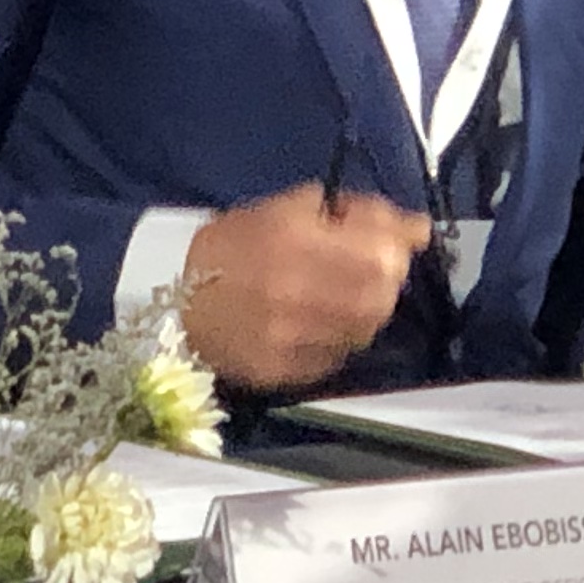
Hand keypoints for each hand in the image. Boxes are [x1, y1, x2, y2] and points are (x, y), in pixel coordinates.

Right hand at [176, 187, 431, 392]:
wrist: (172, 304)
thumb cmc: (227, 248)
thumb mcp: (277, 210)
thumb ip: (340, 211)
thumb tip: (405, 224)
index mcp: (291, 241)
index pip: (379, 246)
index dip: (402, 236)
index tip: (411, 231)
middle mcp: (296, 291)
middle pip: (382, 289)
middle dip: (387, 271)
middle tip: (371, 262)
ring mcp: (292, 338)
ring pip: (367, 326)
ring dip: (368, 305)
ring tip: (343, 292)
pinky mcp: (287, 372)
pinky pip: (339, 355)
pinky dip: (342, 336)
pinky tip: (321, 322)